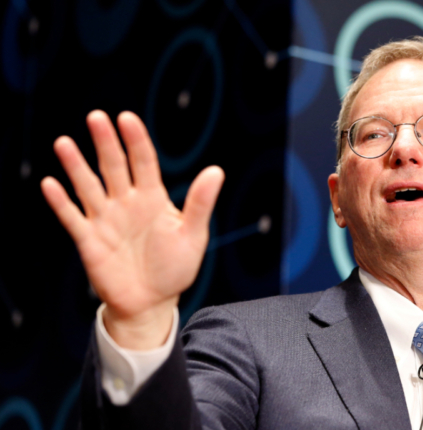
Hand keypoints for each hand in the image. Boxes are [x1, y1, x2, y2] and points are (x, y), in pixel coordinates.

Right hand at [41, 110, 223, 348]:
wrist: (152, 303)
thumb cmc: (176, 268)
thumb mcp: (193, 235)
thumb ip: (200, 203)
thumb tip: (216, 170)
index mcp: (153, 198)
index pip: (143, 162)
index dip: (136, 140)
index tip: (127, 119)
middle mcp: (126, 203)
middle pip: (113, 166)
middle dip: (105, 143)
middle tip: (97, 117)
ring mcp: (106, 220)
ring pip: (88, 186)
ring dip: (76, 166)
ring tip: (64, 143)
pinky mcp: (89, 240)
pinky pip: (72, 217)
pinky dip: (61, 202)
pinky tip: (50, 184)